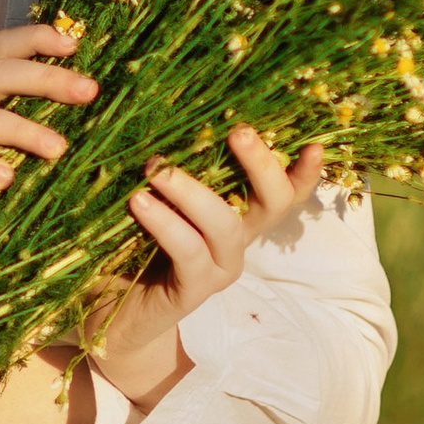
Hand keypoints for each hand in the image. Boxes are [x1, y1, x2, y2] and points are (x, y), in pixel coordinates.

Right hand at [0, 19, 98, 194]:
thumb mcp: (2, 153)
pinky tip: (2, 180)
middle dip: (45, 78)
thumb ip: (32, 138)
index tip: (75, 44)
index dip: (35, 38)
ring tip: (56, 149)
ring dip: (21, 128)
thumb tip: (90, 133)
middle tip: (87, 92)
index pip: (0, 51)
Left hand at [92, 126, 327, 410]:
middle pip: (274, 202)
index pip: (285, 191)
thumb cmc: (131, 244)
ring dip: (193, 191)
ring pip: (227, 225)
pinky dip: (165, 223)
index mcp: (239, 214)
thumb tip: (166, 110)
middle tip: (238, 131)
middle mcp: (238, 241)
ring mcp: (219, 268)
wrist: (110, 313)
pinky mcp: (192, 290)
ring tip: (156, 169)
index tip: (313, 144)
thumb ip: (172, 166)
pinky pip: (188, 252)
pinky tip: (140, 202)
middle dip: (262, 164)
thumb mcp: (157, 198)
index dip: (304, 171)